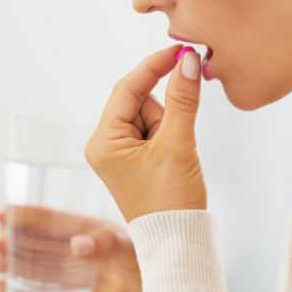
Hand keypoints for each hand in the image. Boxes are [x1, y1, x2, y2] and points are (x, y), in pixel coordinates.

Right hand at [0, 209, 141, 291]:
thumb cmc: (151, 262)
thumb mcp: (129, 246)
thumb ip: (105, 243)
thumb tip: (77, 244)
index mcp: (90, 234)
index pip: (53, 222)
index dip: (29, 217)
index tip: (5, 212)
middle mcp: (81, 256)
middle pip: (41, 247)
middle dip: (17, 242)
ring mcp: (79, 281)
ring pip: (40, 272)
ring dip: (18, 266)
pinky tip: (5, 288)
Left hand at [85, 45, 206, 221]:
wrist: (177, 241)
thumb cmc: (171, 200)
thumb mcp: (178, 144)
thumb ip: (182, 100)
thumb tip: (188, 61)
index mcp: (103, 141)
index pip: (127, 89)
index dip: (154, 66)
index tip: (181, 50)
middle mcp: (104, 144)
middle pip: (139, 102)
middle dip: (164, 113)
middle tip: (177, 139)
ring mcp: (118, 152)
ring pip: (150, 116)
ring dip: (168, 128)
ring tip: (174, 158)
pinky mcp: (132, 158)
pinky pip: (153, 132)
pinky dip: (168, 136)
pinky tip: (172, 160)